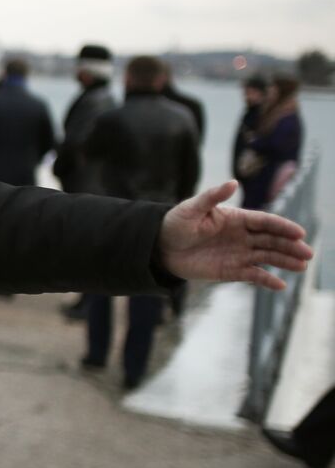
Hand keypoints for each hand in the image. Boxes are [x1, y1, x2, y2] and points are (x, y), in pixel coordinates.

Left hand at [159, 180, 312, 289]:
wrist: (159, 248)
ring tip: (301, 266)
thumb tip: (233, 183)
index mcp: (236, 218)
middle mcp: (242, 236)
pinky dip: (266, 280)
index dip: (282, 227)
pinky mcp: (231, 270)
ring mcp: (238, 254)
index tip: (299, 233)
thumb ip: (212, 197)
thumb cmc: (175, 223)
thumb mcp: (192, 208)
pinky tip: (280, 285)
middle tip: (308, 253)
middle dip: (290, 246)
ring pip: (266, 257)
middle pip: (271, 240)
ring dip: (284, 261)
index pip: (265, 222)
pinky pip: (252, 275)